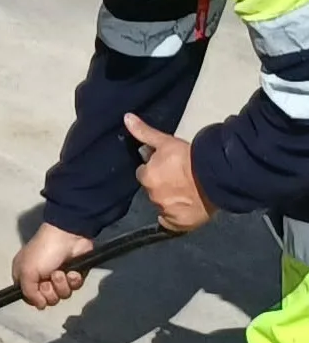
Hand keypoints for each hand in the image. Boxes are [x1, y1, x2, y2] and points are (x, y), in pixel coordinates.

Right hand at [13, 221, 95, 308]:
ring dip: (62, 285)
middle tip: (50, 279)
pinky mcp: (73, 276)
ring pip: (61, 295)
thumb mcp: (27, 271)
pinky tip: (72, 272)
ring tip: (61, 272)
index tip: (39, 292)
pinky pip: (74, 288)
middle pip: (47, 299)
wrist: (68, 237)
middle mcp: (40, 278)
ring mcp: (58, 278)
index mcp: (25, 275)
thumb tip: (40, 306)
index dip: (35, 298)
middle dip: (50, 291)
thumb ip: (29, 292)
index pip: (29, 297)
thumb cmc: (43, 252)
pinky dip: (73, 280)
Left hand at [123, 112, 211, 230]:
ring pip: (164, 206)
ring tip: (186, 194)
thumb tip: (126, 117)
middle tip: (178, 181)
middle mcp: (153, 196)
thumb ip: (144, 132)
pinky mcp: (181, 224)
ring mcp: (167, 211)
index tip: (166, 169)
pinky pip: (173, 224)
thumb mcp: (165, 142)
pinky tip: (184, 211)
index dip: (154, 171)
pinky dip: (176, 219)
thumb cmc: (189, 157)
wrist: (216, 176)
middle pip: (153, 191)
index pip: (144, 174)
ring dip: (170, 201)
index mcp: (146, 177)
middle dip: (162, 186)